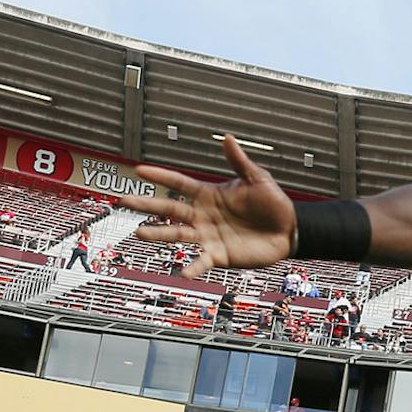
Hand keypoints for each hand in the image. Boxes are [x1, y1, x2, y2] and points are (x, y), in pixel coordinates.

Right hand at [123, 135, 295, 277]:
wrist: (289, 231)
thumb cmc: (273, 204)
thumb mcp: (257, 179)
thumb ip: (239, 162)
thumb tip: (228, 138)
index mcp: (208, 195)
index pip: (179, 183)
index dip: (161, 177)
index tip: (139, 170)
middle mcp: (202, 215)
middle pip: (169, 209)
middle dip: (146, 205)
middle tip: (123, 201)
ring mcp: (208, 235)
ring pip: (178, 235)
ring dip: (159, 234)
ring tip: (139, 233)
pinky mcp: (219, 254)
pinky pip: (202, 261)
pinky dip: (192, 268)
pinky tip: (182, 273)